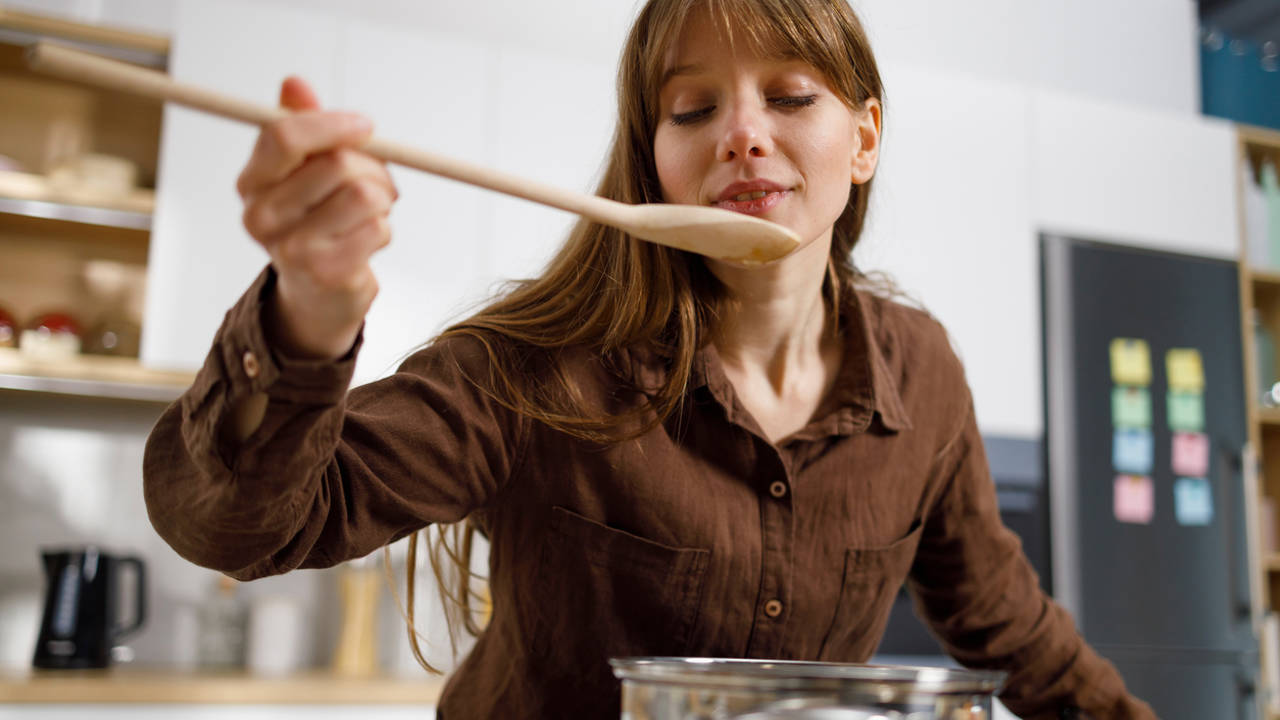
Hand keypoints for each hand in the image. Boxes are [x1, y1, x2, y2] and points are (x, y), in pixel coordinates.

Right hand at [236, 76, 397, 358]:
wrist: (318, 293)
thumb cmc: (317, 221)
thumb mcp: (306, 170)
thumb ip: (304, 127)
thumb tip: (294, 83)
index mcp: (251, 182)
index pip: (284, 136)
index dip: (332, 123)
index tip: (365, 126)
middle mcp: (261, 216)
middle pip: (336, 164)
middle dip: (372, 168)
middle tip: (378, 182)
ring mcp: (291, 248)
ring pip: (364, 195)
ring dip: (383, 200)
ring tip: (373, 212)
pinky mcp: (326, 272)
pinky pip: (378, 228)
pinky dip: (384, 230)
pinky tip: (367, 241)